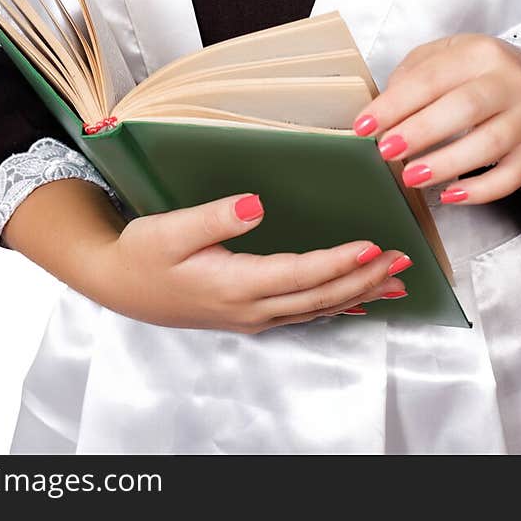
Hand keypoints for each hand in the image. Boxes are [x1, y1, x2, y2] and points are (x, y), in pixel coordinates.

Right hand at [92, 192, 411, 331]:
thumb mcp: (170, 228)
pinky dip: (335, 305)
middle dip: (364, 278)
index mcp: (234, 284)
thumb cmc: (143, 254)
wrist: (119, 284)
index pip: (300, 274)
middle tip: (402, 258)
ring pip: (317, 308)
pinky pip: (303, 312)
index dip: (339, 262)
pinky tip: (355, 301)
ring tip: (396, 280)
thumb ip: (214, 216)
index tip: (372, 245)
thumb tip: (255, 204)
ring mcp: (252, 315)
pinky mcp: (250, 314)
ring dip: (358, 293)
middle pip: (320, 296)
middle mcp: (251, 307)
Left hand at [353, 33, 520, 205]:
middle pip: (464, 107)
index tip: (363, 126)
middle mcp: (508, 82)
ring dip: (446, 163)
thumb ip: (415, 73)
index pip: (431, 78)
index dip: (394, 104)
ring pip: (489, 144)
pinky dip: (480, 190)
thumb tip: (385, 108)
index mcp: (479, 53)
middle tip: (386, 151)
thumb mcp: (451, 56)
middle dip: (420, 131)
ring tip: (411, 176)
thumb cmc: (482, 76)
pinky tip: (450, 196)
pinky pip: (511, 177)